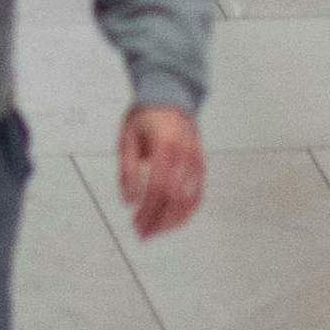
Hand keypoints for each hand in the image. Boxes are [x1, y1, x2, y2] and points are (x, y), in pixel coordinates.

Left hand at [115, 103, 205, 237]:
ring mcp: (196, 160)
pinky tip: (171, 222)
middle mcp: (185, 154)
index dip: (148, 208)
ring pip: (189, 200)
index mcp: (166, 144)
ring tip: (154, 232)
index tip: (135, 221)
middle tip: (142, 233)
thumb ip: (128, 169)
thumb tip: (129, 201)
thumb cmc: (145, 117)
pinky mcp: (201, 165)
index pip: (159, 186)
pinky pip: (197, 195)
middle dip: (158, 220)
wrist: (170, 97)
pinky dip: (185, 213)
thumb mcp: (127, 137)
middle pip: (175, 197)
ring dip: (172, 221)